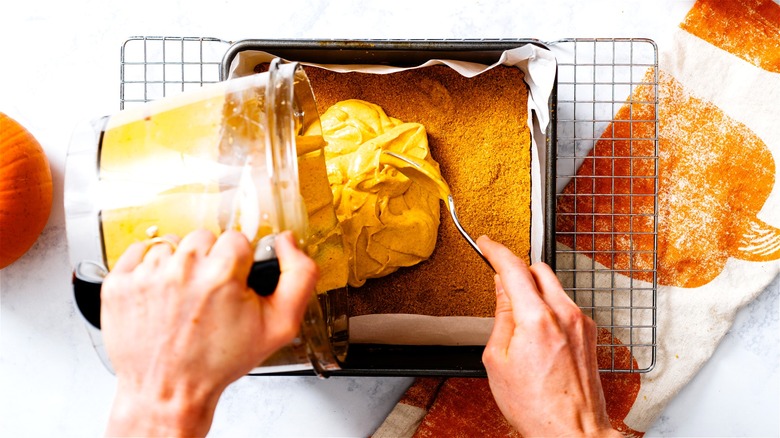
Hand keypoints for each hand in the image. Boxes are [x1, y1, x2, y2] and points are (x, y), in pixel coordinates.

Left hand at [101, 229, 316, 436]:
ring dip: (179, 264)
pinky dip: (148, 266)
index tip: (233, 283)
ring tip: (182, 295)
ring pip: (172, 244)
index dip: (238, 263)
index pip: (236, 238)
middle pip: (204, 237)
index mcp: (222, 275)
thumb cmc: (218, 362)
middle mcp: (182, 270)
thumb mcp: (279, 327)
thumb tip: (287, 242)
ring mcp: (146, 275)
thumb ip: (299, 277)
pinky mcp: (120, 283)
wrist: (169, 390)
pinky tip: (159, 291)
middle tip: (208, 293)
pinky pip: (139, 250)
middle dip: (209, 261)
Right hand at [478, 235, 617, 437]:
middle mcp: (565, 314)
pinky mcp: (591, 332)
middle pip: (538, 269)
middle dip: (517, 271)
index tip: (485, 244)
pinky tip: (538, 333)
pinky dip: (549, 307)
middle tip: (500, 287)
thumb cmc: (535, 406)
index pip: (513, 268)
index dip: (495, 250)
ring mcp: (582, 322)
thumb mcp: (498, 360)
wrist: (571, 432)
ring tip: (519, 321)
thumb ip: (501, 316)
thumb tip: (501, 288)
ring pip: (554, 285)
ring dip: (534, 291)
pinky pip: (565, 304)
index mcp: (537, 319)